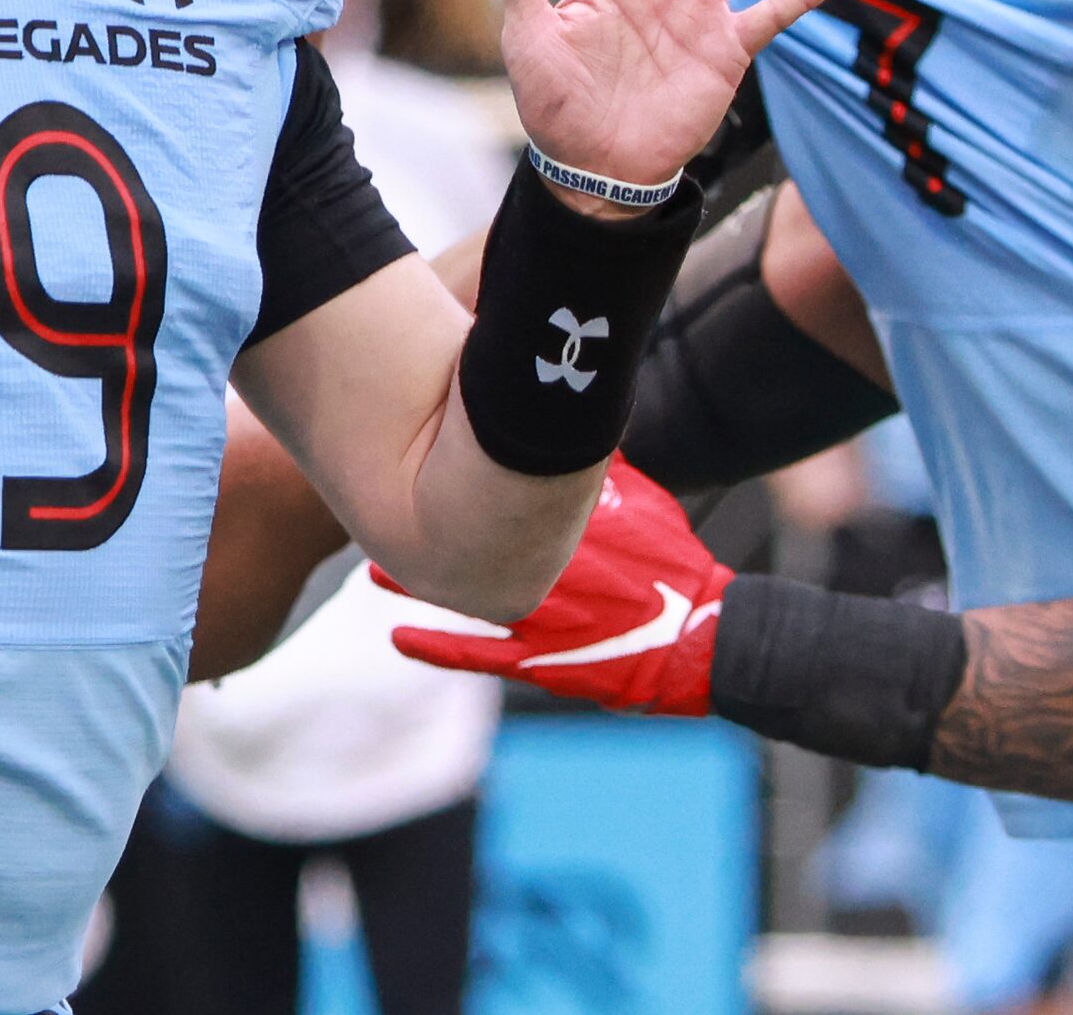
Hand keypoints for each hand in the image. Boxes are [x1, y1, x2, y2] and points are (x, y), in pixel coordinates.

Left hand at [379, 456, 730, 714]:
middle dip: (423, 525)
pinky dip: (435, 646)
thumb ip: (599, 465)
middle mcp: (544, 569)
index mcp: (564, 525)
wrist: (700, 640)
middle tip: (379, 507)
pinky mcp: (540, 663)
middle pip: (468, 541)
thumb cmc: (672, 565)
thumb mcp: (638, 502)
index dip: (454, 470)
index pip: (499, 490)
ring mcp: (539, 619)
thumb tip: (577, 409)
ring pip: (462, 597)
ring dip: (416, 584)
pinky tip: (397, 638)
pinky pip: (477, 655)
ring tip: (372, 572)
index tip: (415, 447)